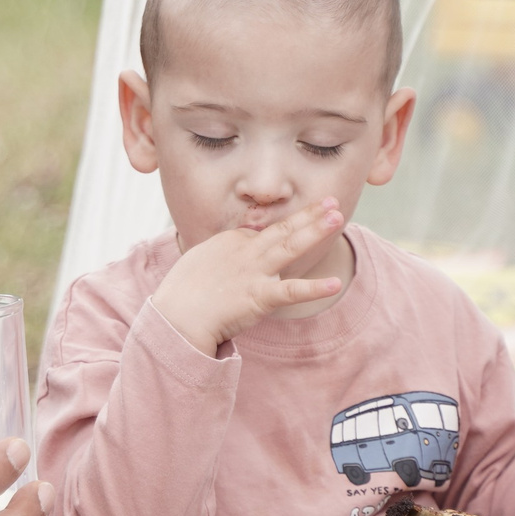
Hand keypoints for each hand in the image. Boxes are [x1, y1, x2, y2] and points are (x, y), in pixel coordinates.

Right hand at [150, 200, 346, 354]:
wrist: (176, 315)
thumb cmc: (181, 293)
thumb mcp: (199, 263)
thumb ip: (220, 258)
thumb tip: (229, 263)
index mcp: (231, 241)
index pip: (263, 232)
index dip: (286, 227)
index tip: (305, 220)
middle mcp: (246, 251)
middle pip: (283, 229)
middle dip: (309, 213)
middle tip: (331, 200)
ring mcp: (255, 272)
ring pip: (291, 246)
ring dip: (315, 231)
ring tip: (338, 218)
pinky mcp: (260, 297)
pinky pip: (292, 291)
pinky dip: (314, 288)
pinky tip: (334, 283)